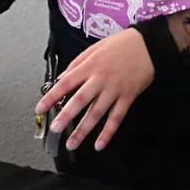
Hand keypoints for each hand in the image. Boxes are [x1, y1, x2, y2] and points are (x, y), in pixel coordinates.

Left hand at [35, 27, 154, 150]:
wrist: (148, 45)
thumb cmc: (120, 44)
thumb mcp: (94, 48)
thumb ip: (77, 63)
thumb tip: (62, 78)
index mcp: (89, 66)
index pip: (66, 83)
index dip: (51, 96)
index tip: (40, 108)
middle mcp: (100, 79)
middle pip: (80, 100)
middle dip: (66, 116)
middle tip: (55, 129)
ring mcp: (115, 90)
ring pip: (97, 113)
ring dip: (84, 130)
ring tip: (72, 143)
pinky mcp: (128, 97)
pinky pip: (116, 118)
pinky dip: (108, 132)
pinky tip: (99, 144)